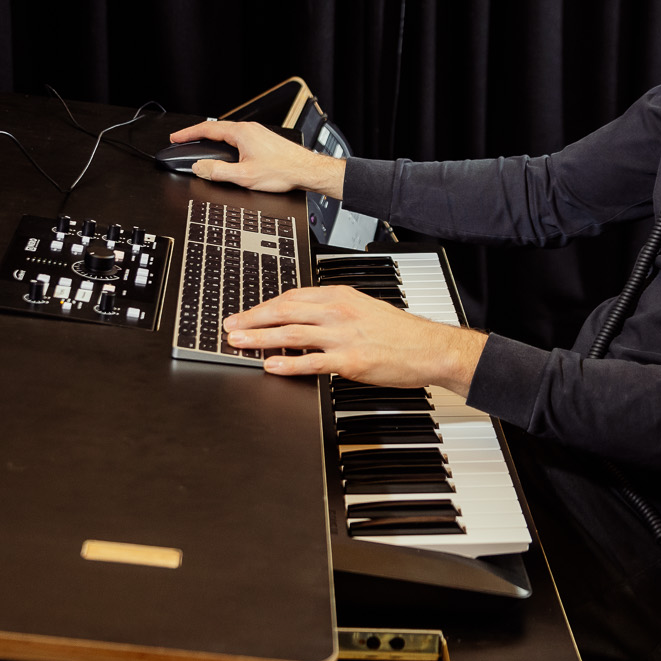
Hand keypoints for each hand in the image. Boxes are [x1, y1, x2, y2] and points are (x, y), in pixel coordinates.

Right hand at [168, 119, 345, 196]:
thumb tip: (199, 168)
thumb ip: (219, 172)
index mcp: (241, 133)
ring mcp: (257, 133)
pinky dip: (225, 143)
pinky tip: (225, 152)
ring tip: (200, 146)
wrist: (306, 171)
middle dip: (197, 135)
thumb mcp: (245, 176)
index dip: (188, 134)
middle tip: (183, 141)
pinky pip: (237, 138)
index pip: (207, 129)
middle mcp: (249, 129)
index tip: (176, 137)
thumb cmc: (282, 171)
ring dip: (211, 139)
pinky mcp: (263, 140)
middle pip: (216, 129)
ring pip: (227, 133)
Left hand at [223, 284, 487, 392]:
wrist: (430, 348)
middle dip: (253, 318)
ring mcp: (343, 336)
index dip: (264, 306)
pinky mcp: (350, 361)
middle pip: (285, 311)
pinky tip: (271, 364)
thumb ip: (333, 311)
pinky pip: (312, 362)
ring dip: (261, 337)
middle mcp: (338, 312)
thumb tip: (303, 317)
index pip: (292, 297)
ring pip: (292, 333)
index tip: (246, 313)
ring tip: (239, 342)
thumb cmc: (400, 332)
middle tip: (231, 326)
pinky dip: (288, 363)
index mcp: (340, 296)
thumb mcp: (363, 308)